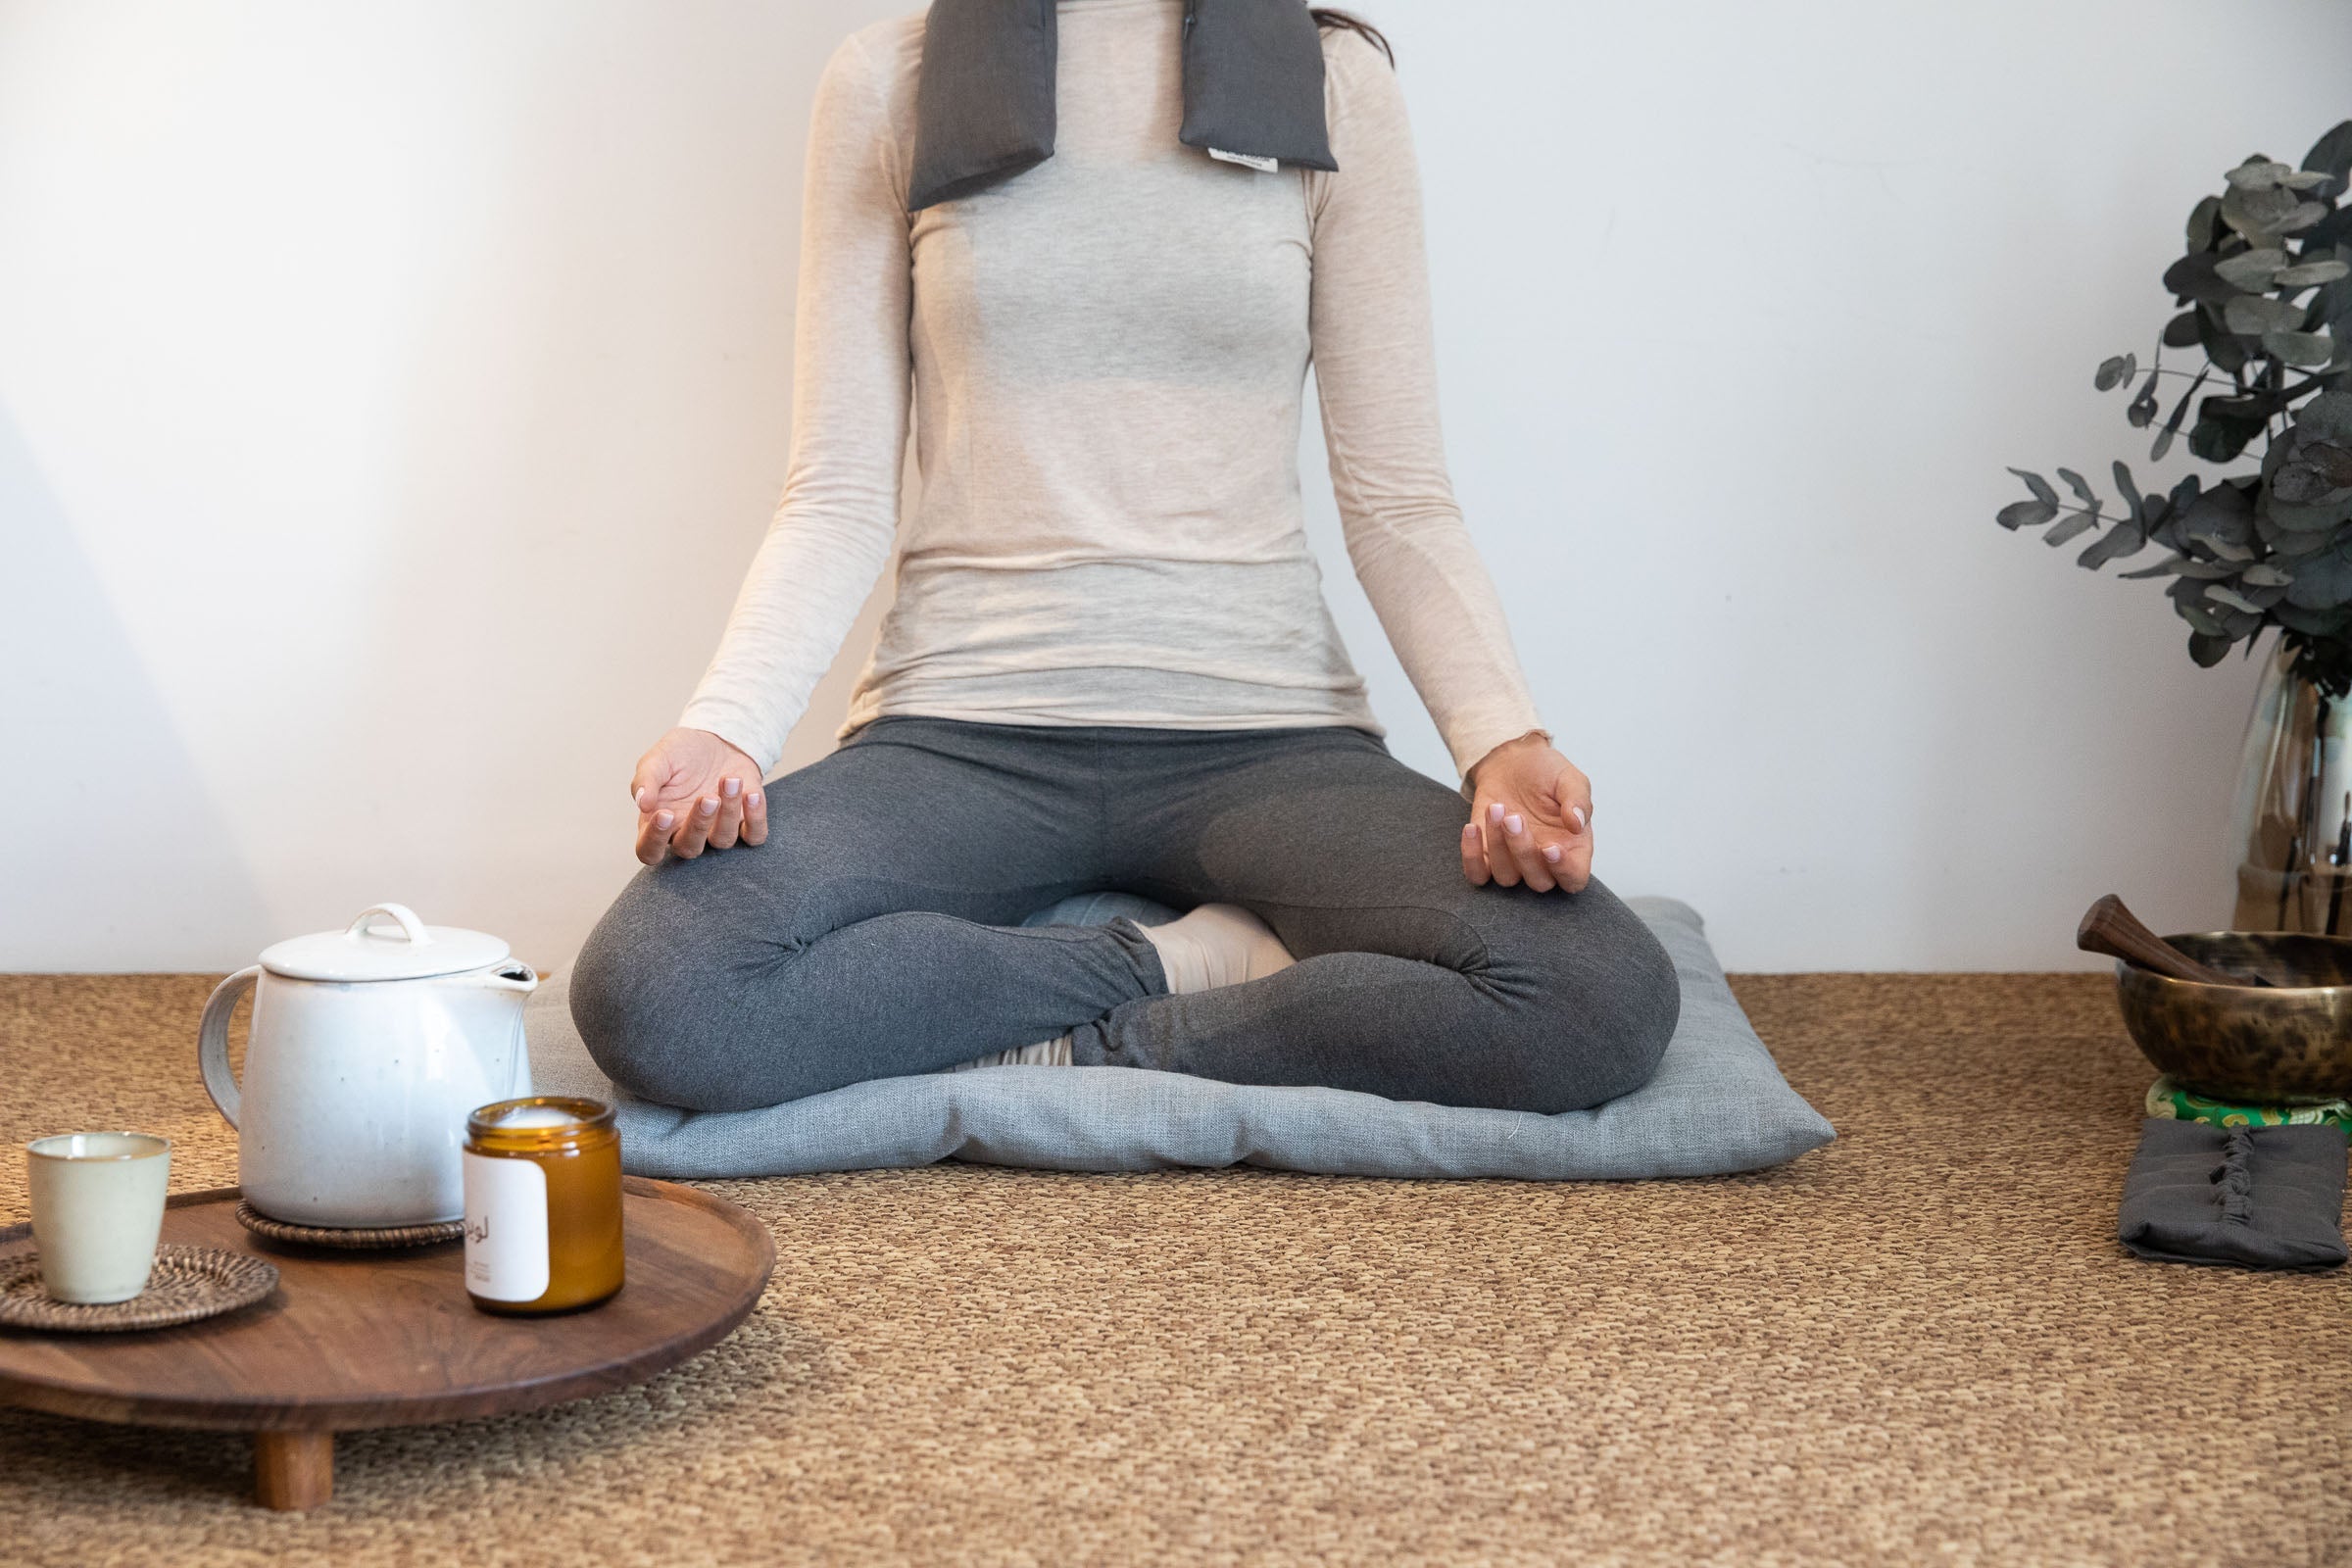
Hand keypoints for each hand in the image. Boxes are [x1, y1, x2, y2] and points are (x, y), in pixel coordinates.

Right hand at [628, 728, 769, 865]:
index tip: (665, 814)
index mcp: (658, 822)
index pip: (649, 850)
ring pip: (723, 840)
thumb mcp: (658, 758)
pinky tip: (751, 794)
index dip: (655, 841)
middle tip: (708, 797)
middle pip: (689, 848)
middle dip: (699, 824)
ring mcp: (717, 830)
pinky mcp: (746, 822)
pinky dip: (756, 818)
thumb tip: (642, 803)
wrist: (717, 739)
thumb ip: (646, 779)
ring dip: (729, 812)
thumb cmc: (681, 753)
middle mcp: (687, 831)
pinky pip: (754, 835)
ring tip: (730, 779)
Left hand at [1460, 733, 1592, 893]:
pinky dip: (1471, 857)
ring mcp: (1514, 863)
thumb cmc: (1547, 773)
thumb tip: (1577, 824)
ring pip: (1506, 877)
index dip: (1564, 871)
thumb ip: (1579, 800)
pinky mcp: (1486, 857)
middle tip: (1514, 817)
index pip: (1573, 879)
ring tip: (1496, 808)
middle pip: (1538, 882)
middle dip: (1523, 851)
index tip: (1550, 847)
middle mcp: (1545, 862)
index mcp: (1573, 848)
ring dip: (1498, 846)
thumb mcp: (1570, 779)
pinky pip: (1477, 874)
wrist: (1511, 761)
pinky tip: (1472, 828)